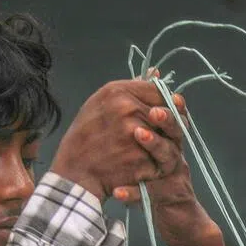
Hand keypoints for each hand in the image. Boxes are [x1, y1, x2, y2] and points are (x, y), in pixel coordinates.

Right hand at [50, 80, 187, 201]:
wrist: (76, 172)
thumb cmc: (86, 136)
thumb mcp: (101, 103)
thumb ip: (131, 90)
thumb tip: (157, 73)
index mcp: (118, 92)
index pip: (158, 90)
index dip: (167, 102)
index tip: (167, 111)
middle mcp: (129, 110)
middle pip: (167, 114)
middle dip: (170, 125)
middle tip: (165, 134)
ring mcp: (138, 136)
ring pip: (169, 138)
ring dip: (167, 145)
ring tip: (155, 151)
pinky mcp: (144, 160)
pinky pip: (163, 160)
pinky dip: (159, 163)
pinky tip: (148, 165)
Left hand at [113, 92, 222, 245]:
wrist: (180, 222)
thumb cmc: (162, 185)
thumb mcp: (155, 157)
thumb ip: (148, 128)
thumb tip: (143, 91)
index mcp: (172, 143)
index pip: (173, 116)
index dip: (168, 102)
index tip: (158, 83)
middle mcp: (177, 156)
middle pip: (176, 132)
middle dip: (166, 118)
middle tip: (153, 109)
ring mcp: (176, 177)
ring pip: (169, 157)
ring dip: (154, 144)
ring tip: (138, 134)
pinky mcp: (170, 198)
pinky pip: (152, 193)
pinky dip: (134, 193)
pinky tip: (118, 192)